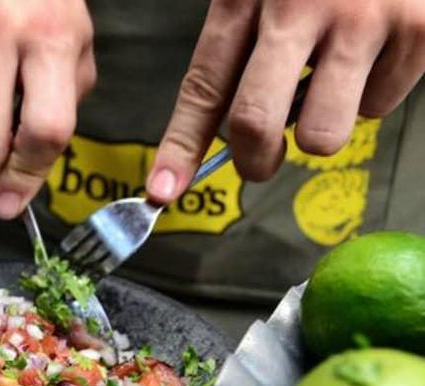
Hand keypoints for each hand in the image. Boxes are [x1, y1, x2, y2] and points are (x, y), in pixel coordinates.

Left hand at [146, 0, 424, 203]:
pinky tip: (374, 51)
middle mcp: (299, 6)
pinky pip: (379, 107)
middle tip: (259, 160)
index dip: (179, 146)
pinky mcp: (417, 31)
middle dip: (253, 161)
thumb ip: (242, 49)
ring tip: (332, 82)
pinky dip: (372, 91)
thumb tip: (226, 136)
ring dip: (322, 127)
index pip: (203, 86)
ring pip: (323, 135)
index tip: (162, 191)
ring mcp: (361, 20)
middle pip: (254, 122)